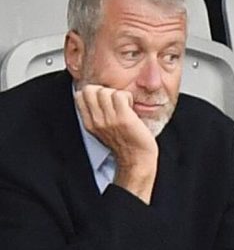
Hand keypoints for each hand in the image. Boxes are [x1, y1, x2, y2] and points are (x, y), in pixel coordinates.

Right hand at [74, 84, 158, 203]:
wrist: (137, 159)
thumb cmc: (125, 144)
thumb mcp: (104, 129)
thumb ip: (98, 114)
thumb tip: (99, 95)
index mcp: (90, 123)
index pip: (80, 95)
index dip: (94, 92)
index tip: (106, 101)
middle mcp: (97, 121)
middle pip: (90, 90)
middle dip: (104, 91)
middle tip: (116, 102)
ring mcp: (109, 120)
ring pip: (105, 91)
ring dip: (117, 94)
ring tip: (124, 105)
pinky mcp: (123, 118)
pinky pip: (120, 95)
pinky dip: (127, 97)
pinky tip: (131, 107)